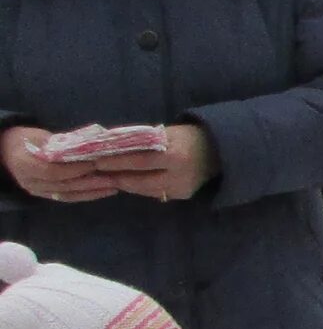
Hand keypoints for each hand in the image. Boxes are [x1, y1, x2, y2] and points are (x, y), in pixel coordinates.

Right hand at [2, 124, 120, 201]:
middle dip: (90, 182)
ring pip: (68, 194)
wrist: (9, 152)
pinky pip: (68, 198)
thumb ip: (61, 143)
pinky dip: (87, 195)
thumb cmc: (28, 140)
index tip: (95, 163)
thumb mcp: (40, 137)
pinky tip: (104, 191)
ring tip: (113, 186)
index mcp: (24, 163)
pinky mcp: (45, 196)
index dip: (75, 168)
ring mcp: (37, 191)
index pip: (52, 171)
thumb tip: (90, 145)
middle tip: (113, 178)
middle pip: (63, 185)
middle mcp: (29, 181)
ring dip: (92, 191)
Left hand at [92, 125, 216, 201]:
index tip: (96, 161)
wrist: (220, 152)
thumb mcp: (167, 133)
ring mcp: (181, 189)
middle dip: (116, 177)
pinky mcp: (181, 196)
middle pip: (139, 181)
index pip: (139, 161)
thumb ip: (143, 141)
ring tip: (107, 177)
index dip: (117, 162)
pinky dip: (139, 187)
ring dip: (125, 183)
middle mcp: (179, 176)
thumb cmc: (188, 137)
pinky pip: (154, 192)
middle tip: (96, 173)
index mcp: (176, 156)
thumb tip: (111, 144)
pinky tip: (128, 181)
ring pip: (144, 190)